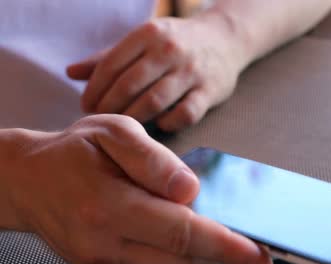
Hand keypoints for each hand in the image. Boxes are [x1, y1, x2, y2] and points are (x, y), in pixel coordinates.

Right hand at [6, 114, 271, 263]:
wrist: (27, 183)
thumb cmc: (72, 152)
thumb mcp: (113, 132)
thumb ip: (155, 160)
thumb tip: (191, 189)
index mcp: (109, 206)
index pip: (182, 234)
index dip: (227, 246)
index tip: (258, 257)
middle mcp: (105, 245)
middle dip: (224, 256)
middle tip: (247, 243)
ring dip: (200, 254)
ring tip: (200, 223)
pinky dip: (173, 253)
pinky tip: (165, 228)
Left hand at [67, 15, 246, 131]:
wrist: (225, 39)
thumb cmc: (176, 42)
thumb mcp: (142, 41)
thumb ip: (108, 57)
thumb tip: (70, 73)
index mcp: (148, 34)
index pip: (111, 65)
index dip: (94, 89)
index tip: (86, 106)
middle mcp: (169, 50)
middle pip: (129, 86)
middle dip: (109, 108)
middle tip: (101, 121)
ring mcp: (192, 71)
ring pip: (154, 102)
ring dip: (134, 119)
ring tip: (125, 127)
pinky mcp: (210, 90)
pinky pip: (185, 114)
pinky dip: (168, 123)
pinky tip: (160, 125)